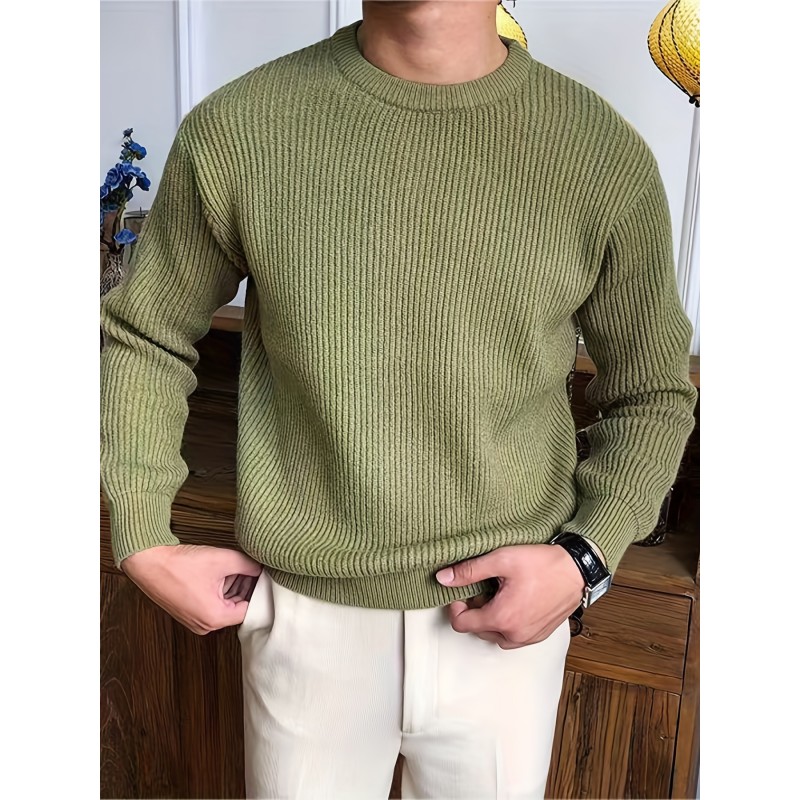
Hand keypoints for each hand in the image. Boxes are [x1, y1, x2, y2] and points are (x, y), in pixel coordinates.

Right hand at [120, 544, 263, 634]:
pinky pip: (213, 603)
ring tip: (235, 567)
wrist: (149, 562)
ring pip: (225, 604)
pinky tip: (221, 572)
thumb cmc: (181, 564)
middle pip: (238, 607)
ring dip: (233, 586)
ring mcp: (195, 620)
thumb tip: (261, 569)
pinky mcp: (189, 612)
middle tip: (253, 569)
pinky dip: (220, 589)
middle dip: (246, 587)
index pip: (250, 609)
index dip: (259, 591)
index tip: (265, 578)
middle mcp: (205, 625)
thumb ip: (249, 566)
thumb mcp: (223, 560)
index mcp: (215, 618)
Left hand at [436, 544, 584, 648]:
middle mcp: (515, 634)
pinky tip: (513, 602)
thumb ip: (469, 571)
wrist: (578, 569)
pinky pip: (514, 637)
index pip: (462, 624)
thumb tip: (443, 578)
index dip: (455, 606)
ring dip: (490, 619)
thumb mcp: (501, 560)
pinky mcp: (540, 635)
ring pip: (496, 636)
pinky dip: (508, 623)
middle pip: (478, 630)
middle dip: (474, 611)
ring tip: (498, 595)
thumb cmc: (544, 564)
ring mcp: (529, 637)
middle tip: (482, 588)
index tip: (461, 591)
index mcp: (502, 618)